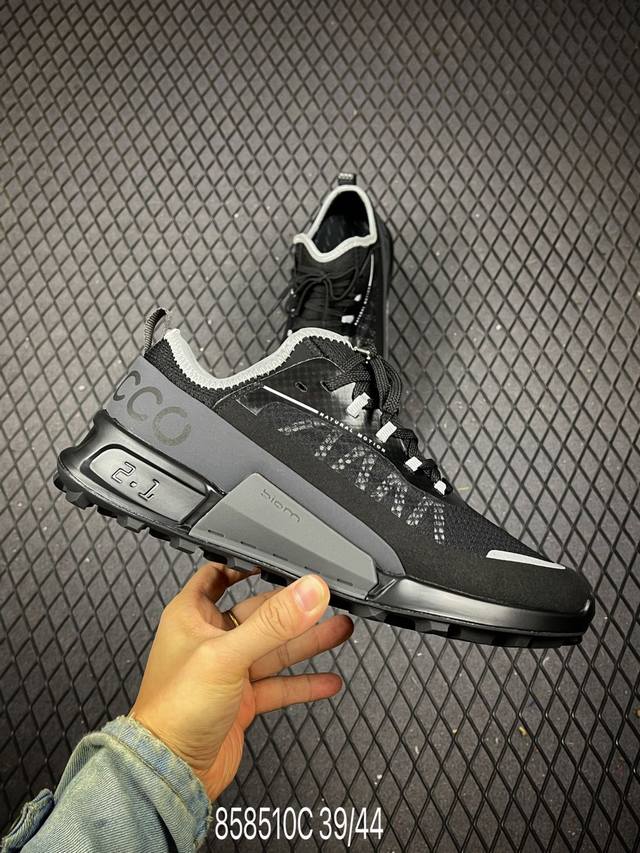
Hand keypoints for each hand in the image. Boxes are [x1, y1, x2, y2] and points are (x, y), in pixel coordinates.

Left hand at [129, 563, 352, 799]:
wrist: (170, 773)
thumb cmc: (173, 712)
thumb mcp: (228, 655)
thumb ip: (273, 622)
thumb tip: (309, 592)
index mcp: (192, 617)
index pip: (218, 577)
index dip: (244, 565)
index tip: (274, 560)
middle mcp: (210, 641)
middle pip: (259, 614)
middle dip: (294, 608)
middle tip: (326, 600)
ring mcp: (227, 672)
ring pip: (274, 649)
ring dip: (307, 641)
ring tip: (339, 629)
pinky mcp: (241, 701)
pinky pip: (278, 685)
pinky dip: (303, 682)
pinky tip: (327, 679)